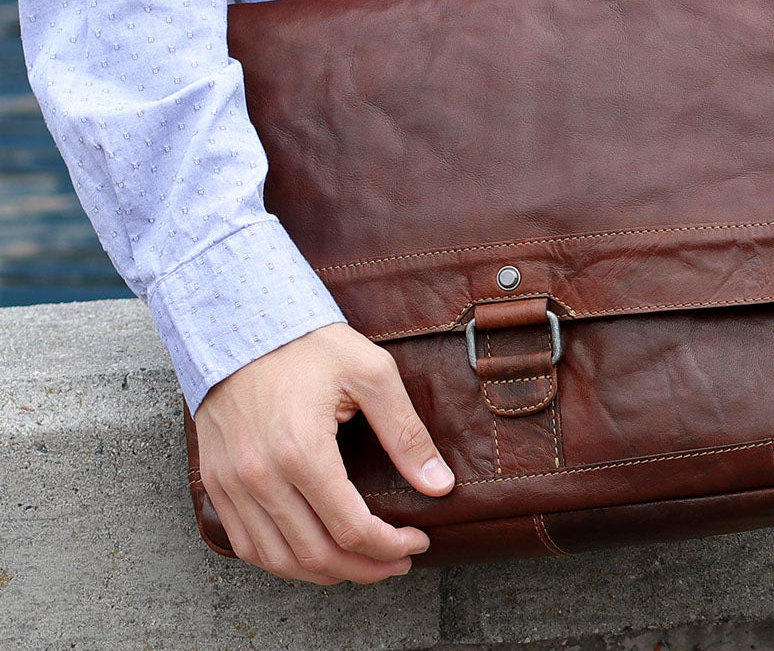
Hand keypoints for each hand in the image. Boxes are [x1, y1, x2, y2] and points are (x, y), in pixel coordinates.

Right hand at [194, 323, 454, 583]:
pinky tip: (311, 551)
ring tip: (360, 563)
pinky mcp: (217, 480)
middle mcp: (260, 476)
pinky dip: (281, 560)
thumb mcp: (369, 373)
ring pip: (278, 560)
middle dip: (366, 568)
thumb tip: (438, 484)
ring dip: (325, 572)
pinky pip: (246, 543)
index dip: (390, 545)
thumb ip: (405, 432)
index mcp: (302, 450)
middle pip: (317, 555)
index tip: (417, 540)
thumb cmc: (306, 343)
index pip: (351, 529)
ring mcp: (232, 482)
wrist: (239, 320)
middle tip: (397, 560)